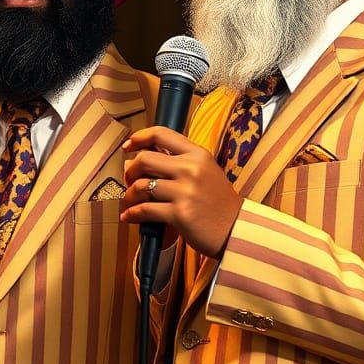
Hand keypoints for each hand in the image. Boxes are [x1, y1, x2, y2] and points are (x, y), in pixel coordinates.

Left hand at [121, 126, 243, 257]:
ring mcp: (186, 191)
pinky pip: (145, 210)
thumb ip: (176, 161)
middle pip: (144, 159)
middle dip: (130, 171)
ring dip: (129, 196)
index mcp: (197, 154)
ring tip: (130, 202)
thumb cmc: (215, 201)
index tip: (128, 146)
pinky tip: (129, 216)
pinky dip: (132, 213)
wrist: (236, 230)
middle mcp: (191, 169)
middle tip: (130, 181)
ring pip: (141, 185)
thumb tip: (135, 159)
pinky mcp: (180, 213)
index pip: (161, 134)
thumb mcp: (204, 171)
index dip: (139, 137)